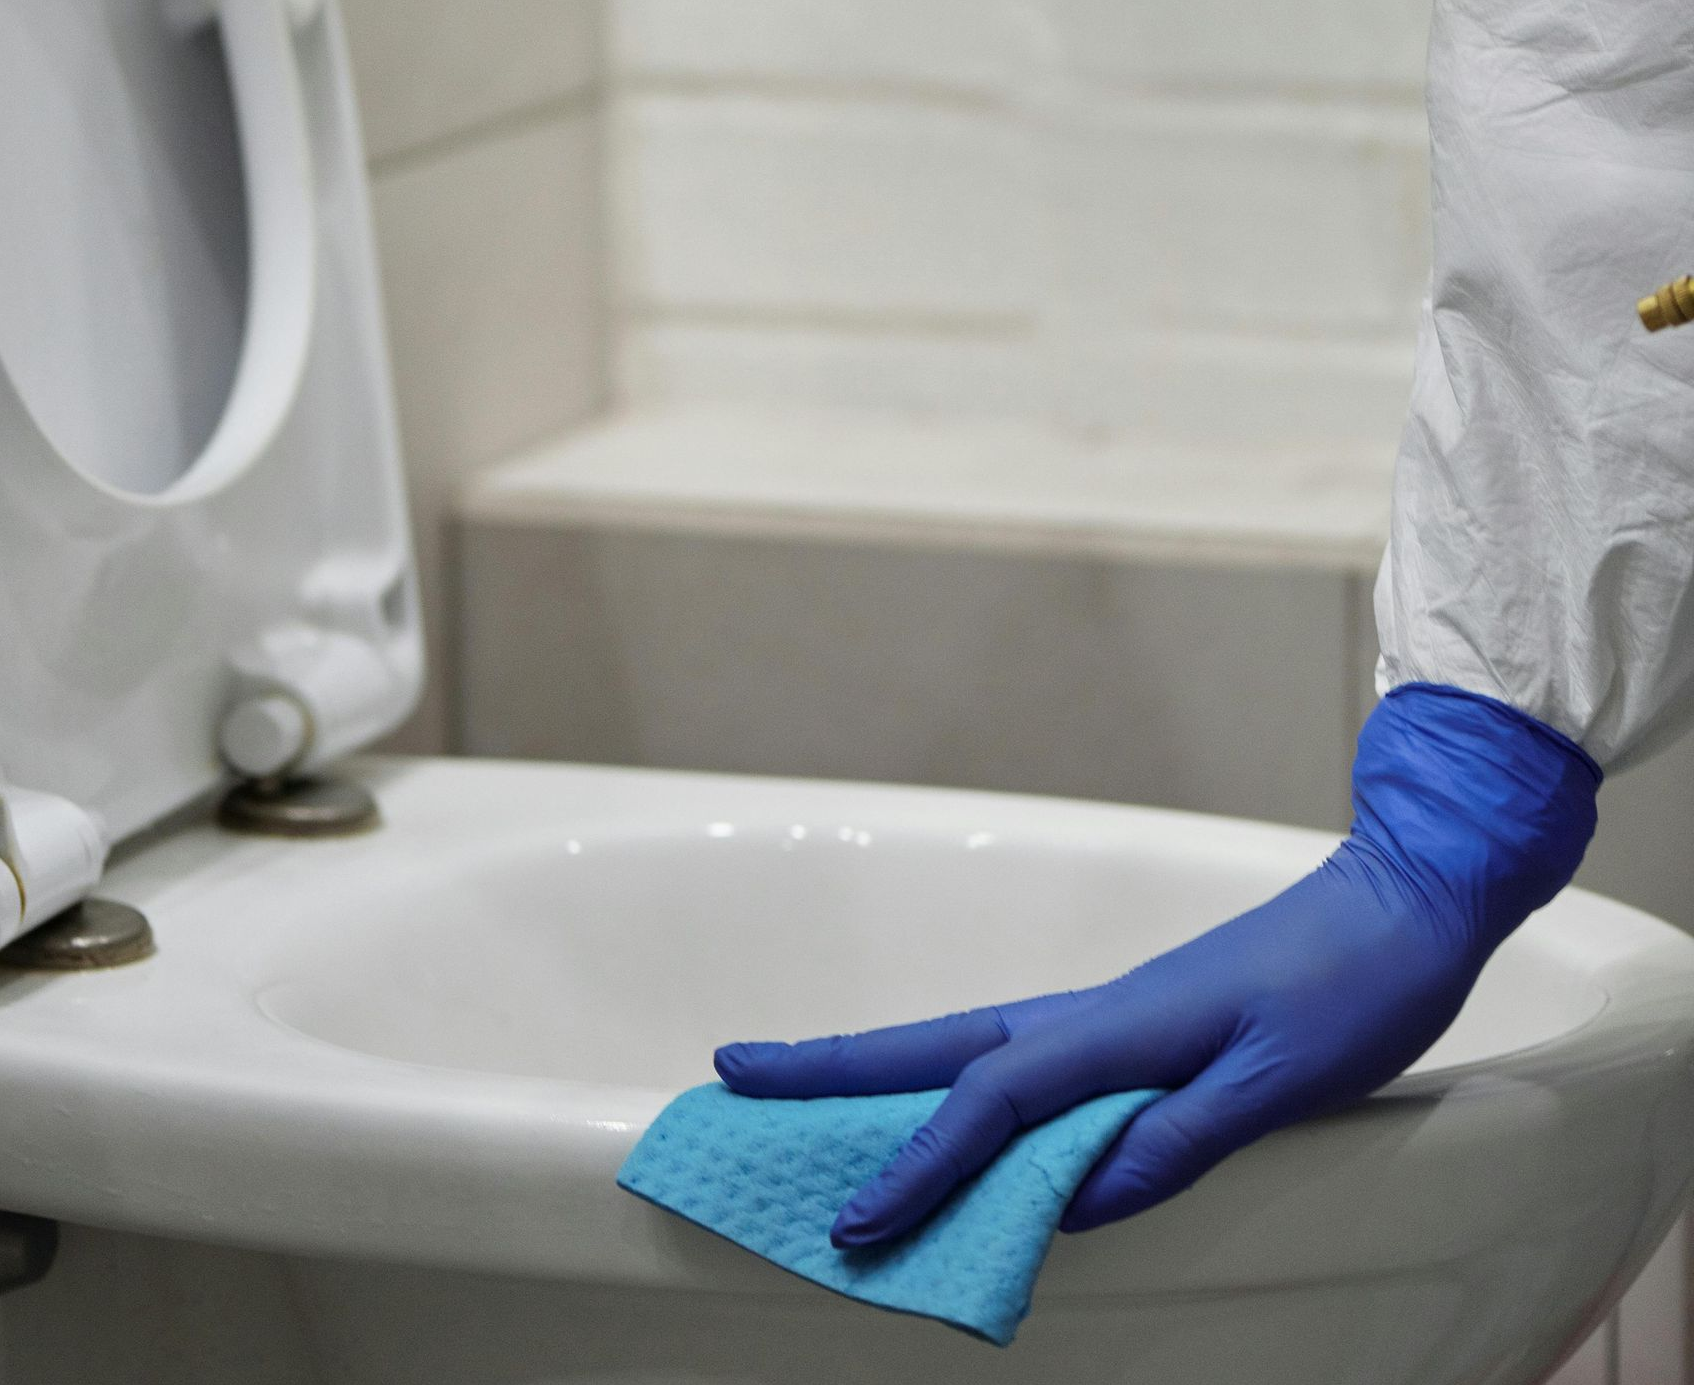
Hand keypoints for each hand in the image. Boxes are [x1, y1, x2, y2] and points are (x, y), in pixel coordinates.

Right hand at [716, 685, 1597, 1243]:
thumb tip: (1073, 1198)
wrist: (1400, 904)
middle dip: (830, 1068)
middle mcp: (1092, 1016)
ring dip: (874, 1071)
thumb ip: (1177, 1136)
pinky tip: (939, 1109)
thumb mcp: (1281, 1080)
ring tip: (795, 1089)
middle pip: (936, 1046)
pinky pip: (1012, 1064)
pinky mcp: (1127, 1028)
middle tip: (730, 1076)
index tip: (853, 1224)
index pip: (993, 1105)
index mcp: (1121, 1028)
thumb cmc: (1352, 989)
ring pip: (962, 1046)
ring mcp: (1104, 1017)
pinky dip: (948, 1085)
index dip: (921, 1167)